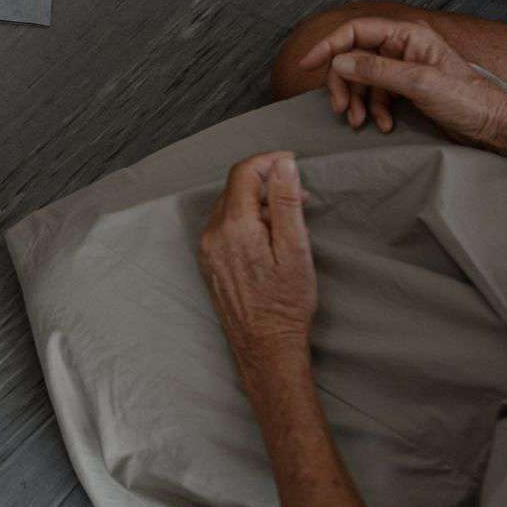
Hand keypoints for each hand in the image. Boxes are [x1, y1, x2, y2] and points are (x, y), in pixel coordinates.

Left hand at [197, 152, 316, 364]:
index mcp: (234, 227)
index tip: (291, 162)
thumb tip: (283, 165)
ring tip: (287, 219)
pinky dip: (246, 220)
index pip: (243, 172)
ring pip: (229, 206)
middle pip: (235, 187)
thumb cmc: (286, 302)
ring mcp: (207, 248)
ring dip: (257, 202)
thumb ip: (286, 203)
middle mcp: (213, 234)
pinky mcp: (209, 261)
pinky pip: (225, 226)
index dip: (268, 161)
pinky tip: (268, 237)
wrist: (265, 346)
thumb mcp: (295, 249)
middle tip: (299, 194)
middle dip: (266, 182)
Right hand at [294, 16, 506, 149]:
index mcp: (408, 35)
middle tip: (342, 109)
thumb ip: (377, 71)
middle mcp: (403, 46)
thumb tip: (339, 62)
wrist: (492, 125)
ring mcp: (404, 66)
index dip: (328, 46)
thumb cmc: (467, 100)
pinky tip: (381, 124)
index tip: (308, 64)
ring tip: (360, 122)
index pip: (356, 31)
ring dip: (357, 100)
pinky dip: (373, 109)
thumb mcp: (419, 84)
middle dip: (344, 83)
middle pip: (354, 56)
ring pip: (362, 77)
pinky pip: (376, 93)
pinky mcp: (406, 86)